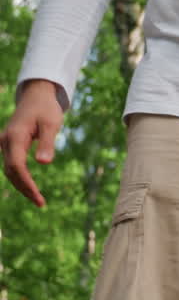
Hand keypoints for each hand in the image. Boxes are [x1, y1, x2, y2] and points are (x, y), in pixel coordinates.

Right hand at [1, 79, 64, 207]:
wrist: (36, 97)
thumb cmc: (46, 109)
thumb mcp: (51, 124)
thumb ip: (47, 143)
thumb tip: (43, 163)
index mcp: (15, 136)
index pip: (16, 165)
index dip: (26, 183)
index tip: (38, 197)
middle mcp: (5, 141)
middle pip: (11, 171)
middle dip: (24, 188)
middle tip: (41, 203)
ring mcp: (5, 143)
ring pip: (9, 169)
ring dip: (21, 185)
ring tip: (38, 199)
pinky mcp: (9, 145)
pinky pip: (11, 164)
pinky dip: (19, 177)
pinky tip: (29, 187)